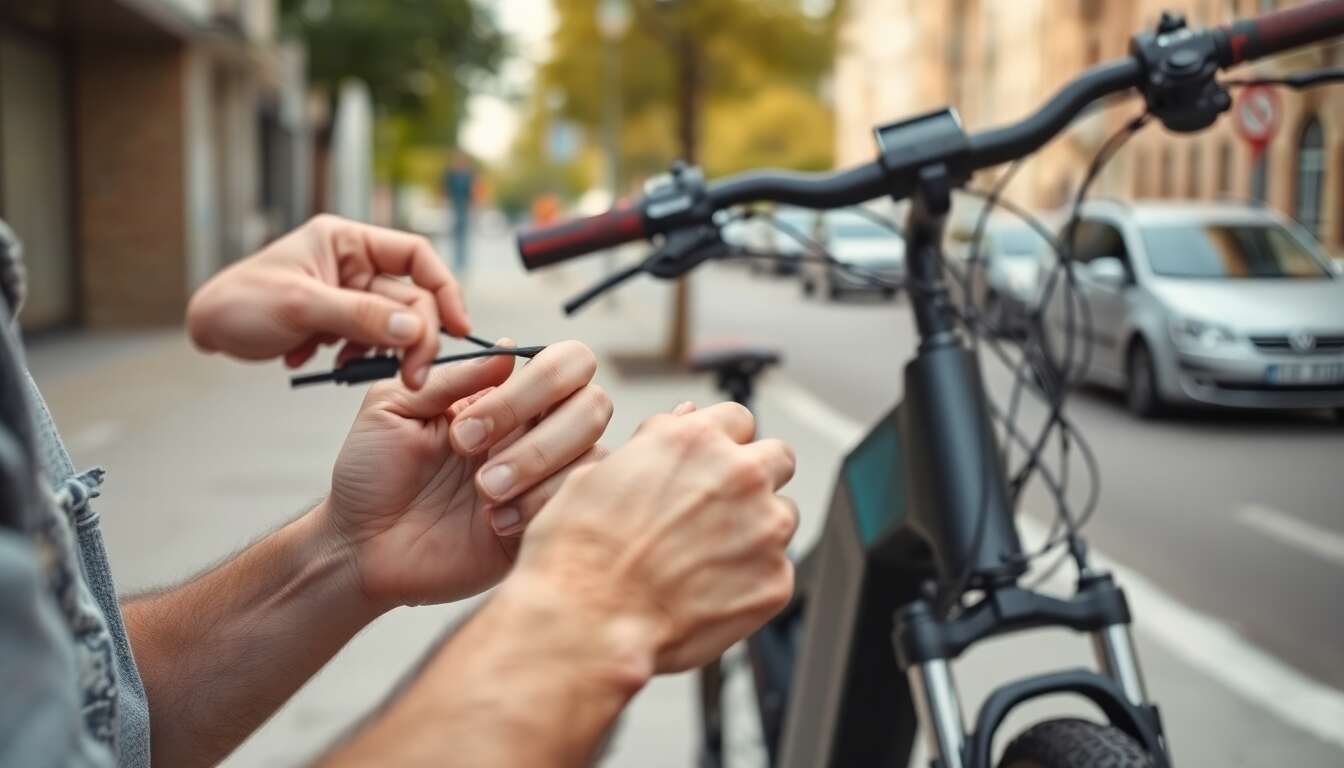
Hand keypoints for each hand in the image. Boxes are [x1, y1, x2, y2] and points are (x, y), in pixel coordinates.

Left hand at [186, 214, 469, 388]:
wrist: (204, 327)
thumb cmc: (239, 302)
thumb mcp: (301, 307)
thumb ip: (360, 316)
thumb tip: (416, 328)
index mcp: (347, 241)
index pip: (415, 255)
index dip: (443, 288)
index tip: (458, 328)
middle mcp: (353, 263)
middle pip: (409, 298)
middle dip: (412, 338)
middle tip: (410, 377)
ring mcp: (347, 293)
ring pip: (392, 324)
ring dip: (382, 351)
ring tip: (351, 368)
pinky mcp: (339, 321)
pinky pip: (369, 341)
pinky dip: (357, 357)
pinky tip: (326, 363)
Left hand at [321, 341, 611, 608]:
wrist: (359, 547)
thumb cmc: (371, 472)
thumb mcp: (396, 406)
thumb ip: (453, 377)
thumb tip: (510, 348)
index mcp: (507, 398)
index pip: (567, 365)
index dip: (536, 383)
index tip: (467, 422)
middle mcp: (536, 433)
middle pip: (594, 405)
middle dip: (537, 430)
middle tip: (473, 458)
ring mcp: (546, 481)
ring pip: (595, 455)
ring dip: (537, 468)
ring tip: (482, 493)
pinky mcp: (545, 526)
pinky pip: (577, 506)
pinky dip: (537, 507)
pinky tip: (493, 523)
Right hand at [511, 402, 798, 672]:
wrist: (586, 623)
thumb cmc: (577, 553)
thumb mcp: (597, 473)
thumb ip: (653, 443)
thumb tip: (680, 422)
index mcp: (695, 441)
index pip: (738, 420)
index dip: (722, 444)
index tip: (710, 466)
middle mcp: (739, 476)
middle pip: (777, 458)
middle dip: (755, 478)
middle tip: (720, 509)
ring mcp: (764, 530)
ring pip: (783, 516)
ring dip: (757, 530)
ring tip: (708, 559)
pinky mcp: (775, 582)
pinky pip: (777, 570)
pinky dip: (752, 580)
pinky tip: (710, 593)